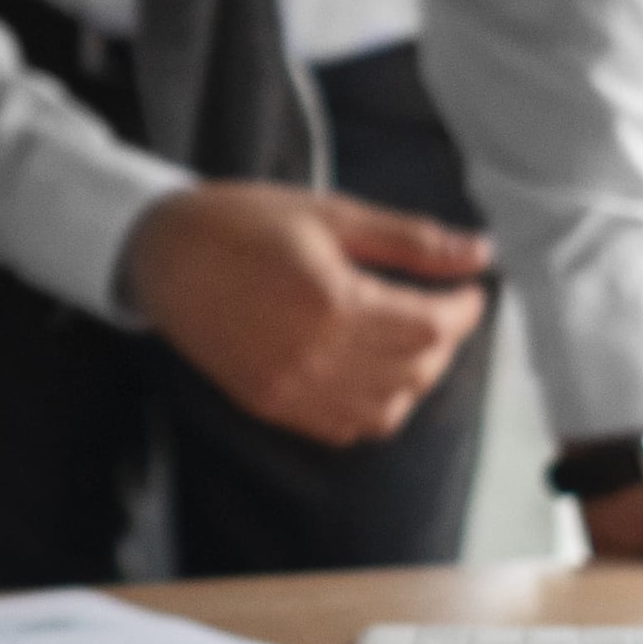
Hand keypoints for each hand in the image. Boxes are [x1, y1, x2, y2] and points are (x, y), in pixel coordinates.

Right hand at [123, 181, 492, 446]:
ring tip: (408, 339)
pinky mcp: (270, 404)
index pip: (430, 327)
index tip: (470, 291)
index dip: (464, 311)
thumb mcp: (331, 214)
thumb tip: (478, 253)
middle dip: (443, 341)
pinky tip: (370, 371)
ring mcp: (289, 389)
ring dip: (413, 378)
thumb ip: (409, 240)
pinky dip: (373, 407)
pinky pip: (343, 429)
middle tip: (441, 308)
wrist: (164, 253)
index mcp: (331, 301)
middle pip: (415, 370)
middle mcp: (313, 356)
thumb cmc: (243, 222)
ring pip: (386, 409)